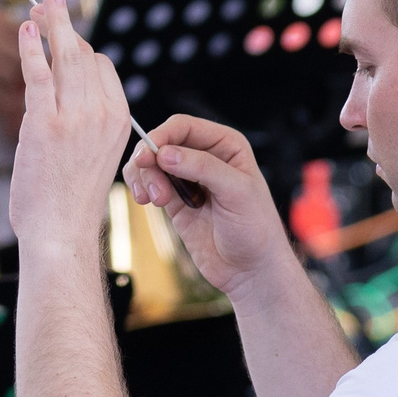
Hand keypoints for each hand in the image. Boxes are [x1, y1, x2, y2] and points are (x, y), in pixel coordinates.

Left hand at [8, 0, 130, 252]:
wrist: (62, 232)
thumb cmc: (71, 200)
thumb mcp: (95, 154)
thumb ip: (87, 120)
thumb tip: (68, 93)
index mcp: (119, 120)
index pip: (103, 68)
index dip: (82, 49)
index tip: (65, 37)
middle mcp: (102, 114)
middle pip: (84, 55)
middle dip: (64, 24)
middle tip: (50, 0)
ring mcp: (74, 117)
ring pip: (64, 57)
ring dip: (49, 24)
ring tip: (38, 3)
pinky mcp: (45, 123)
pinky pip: (38, 74)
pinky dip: (31, 47)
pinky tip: (24, 29)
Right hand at [122, 117, 289, 300]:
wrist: (250, 269)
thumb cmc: (256, 229)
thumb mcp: (237, 193)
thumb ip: (204, 168)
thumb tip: (165, 153)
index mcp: (226, 145)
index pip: (183, 126)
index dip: (162, 136)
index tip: (148, 157)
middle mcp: (205, 156)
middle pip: (161, 142)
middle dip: (150, 160)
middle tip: (152, 187)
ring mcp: (187, 178)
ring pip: (150, 162)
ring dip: (145, 176)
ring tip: (154, 200)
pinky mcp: (174, 200)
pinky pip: (149, 182)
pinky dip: (141, 187)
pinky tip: (147, 200)